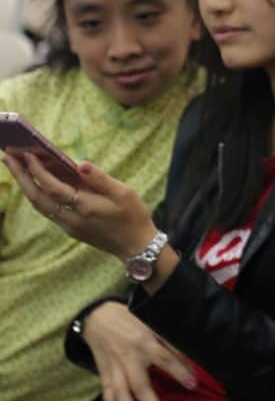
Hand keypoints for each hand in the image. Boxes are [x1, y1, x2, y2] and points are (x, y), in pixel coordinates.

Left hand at [2, 152, 156, 259]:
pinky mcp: (70, 228)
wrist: (136, 246)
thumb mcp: (124, 193)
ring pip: (39, 205)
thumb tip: (80, 163)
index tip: (26, 153)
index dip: (37, 170)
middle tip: (7, 157)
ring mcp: (69, 225)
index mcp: (85, 207)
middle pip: (37, 197)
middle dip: (21, 176)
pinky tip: (36, 183)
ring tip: (16, 167)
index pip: (53, 187)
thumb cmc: (133, 216)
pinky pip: (47, 210)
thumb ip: (100, 178)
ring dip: (25, 185)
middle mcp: (71, 218)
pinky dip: (38, 194)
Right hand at [82, 301, 195, 400]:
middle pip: (140, 385)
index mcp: (144, 341)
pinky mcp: (104, 375)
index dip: (180, 372)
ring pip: (121, 394)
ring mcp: (114, 369)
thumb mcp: (152, 324)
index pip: (165, 359)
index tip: (192, 385)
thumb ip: (168, 342)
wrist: (98, 318)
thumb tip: (187, 359)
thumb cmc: (131, 320)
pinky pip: (108, 395)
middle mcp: (129, 357)